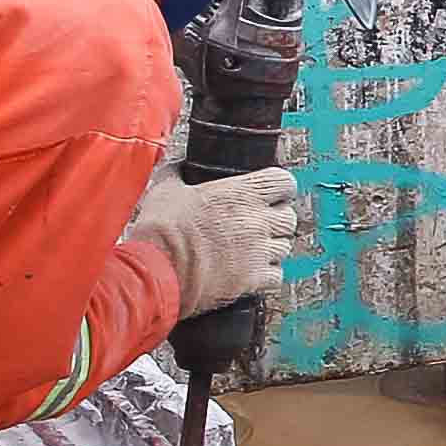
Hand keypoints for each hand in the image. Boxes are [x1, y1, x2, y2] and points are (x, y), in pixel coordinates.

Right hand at [130, 167, 299, 319]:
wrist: (158, 270)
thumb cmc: (162, 230)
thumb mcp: (167, 190)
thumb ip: (178, 173)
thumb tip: (177, 167)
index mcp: (241, 193)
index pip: (284, 183)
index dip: (280, 188)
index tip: (273, 194)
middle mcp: (257, 220)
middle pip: (288, 217)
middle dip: (277, 220)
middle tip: (259, 224)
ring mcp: (259, 250)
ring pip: (285, 246)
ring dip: (271, 247)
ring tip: (251, 249)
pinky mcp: (255, 278)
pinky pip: (277, 274)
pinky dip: (267, 273)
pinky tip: (250, 271)